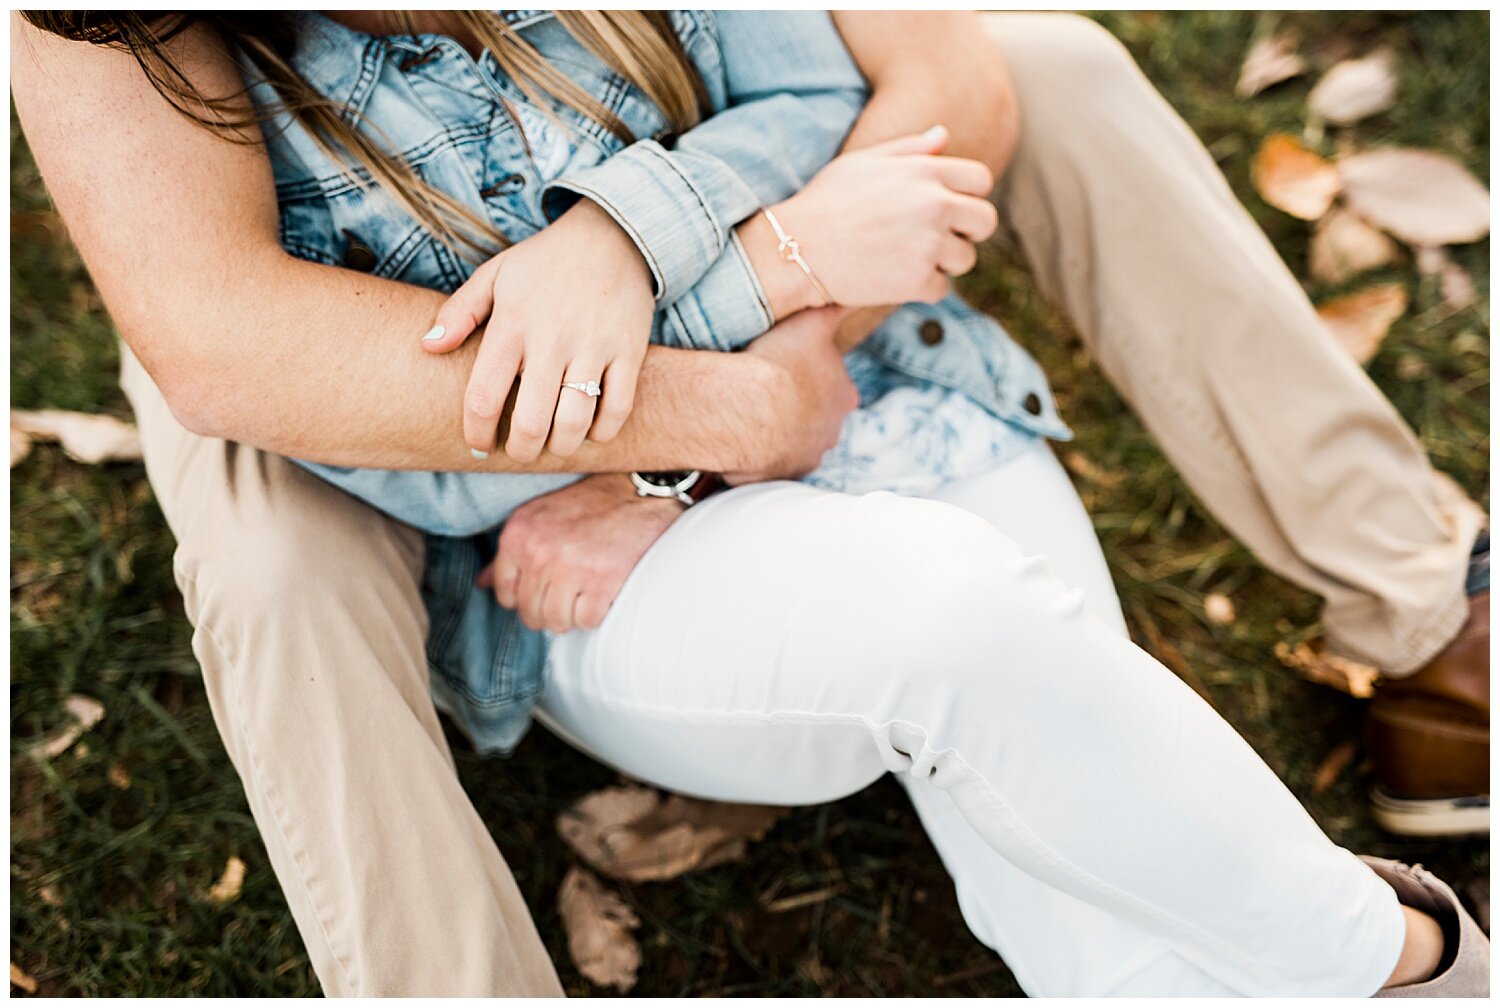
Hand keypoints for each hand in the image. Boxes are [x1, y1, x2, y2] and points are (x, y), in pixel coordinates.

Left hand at [421, 200, 654, 461]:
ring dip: (562, 446)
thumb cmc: (545, 262)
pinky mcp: (629, 350)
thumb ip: (459, 311)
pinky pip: (618, 408)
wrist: (612, 235)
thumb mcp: (495, 275)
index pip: (484, 396)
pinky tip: (590, 430)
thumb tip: (428, 346)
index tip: (478, 444)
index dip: (477, 433)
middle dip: (522, 450)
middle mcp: (552, 338)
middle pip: (532, 421)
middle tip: (520, 450)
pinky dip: (602, 432)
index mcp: (512, 323)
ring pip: (575, 421)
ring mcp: (594, 346)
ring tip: (554, 444)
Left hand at [479, 473, 681, 632]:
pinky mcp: (600, 583)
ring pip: (556, 622)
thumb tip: (481, 584)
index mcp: (518, 534)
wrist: (640, 493)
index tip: (547, 587)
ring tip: (587, 592)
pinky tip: (604, 591)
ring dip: (573, 615)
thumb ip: (510, 553)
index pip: (504, 594)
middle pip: (530, 613)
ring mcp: (570, 569)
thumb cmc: (590, 505)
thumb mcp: (541, 518)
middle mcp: (539, 551)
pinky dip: (597, 614)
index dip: (526, 597)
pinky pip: (586, 621)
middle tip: (572, 592)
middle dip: (551, 610)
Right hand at [730, 307, 857, 483]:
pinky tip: (742, 434)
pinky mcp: (779, 474)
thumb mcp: (811, 323)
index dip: (812, 375)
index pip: (835, 386)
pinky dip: (758, 451)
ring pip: (794, 441)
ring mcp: (806, 456)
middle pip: (817, 417)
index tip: (789, 368)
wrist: (747, 409)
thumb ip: (833, 311)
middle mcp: (832, 431)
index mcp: (844, 396)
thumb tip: (847, 296)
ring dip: (777, 430)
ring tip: (751, 413)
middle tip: (769, 391)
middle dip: (798, 407)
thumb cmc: (781, 363)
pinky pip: (769, 461)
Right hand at [741, 126, 999, 316]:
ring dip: (942, 264)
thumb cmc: (824, 202)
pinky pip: (941, 289)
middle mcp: (934, 204)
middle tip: (936, 240)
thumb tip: (943, 135)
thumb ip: (908, 149)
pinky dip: (920, 289)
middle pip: (985, 221)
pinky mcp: (918, 280)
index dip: (967, 196)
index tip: (947, 210)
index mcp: (925, 171)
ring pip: (965, 259)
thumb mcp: (862, 162)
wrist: (795, 249)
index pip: (980, 181)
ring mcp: (929, 243)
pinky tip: (892, 279)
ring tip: (905, 259)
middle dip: (966, 232)